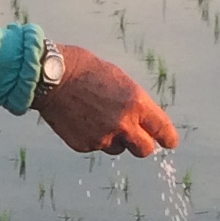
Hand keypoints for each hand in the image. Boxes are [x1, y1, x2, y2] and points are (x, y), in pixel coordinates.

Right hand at [34, 44, 178, 157]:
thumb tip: (142, 123)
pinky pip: (95, 146)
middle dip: (143, 144)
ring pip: (117, 148)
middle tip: (138, 138)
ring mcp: (103, 138)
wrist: (50, 77)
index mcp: (136, 103)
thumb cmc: (86, 70)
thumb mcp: (120, 81)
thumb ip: (134, 104)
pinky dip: (92, 136)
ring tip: (97, 116)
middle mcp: (123, 124)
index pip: (162, 130)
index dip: (168, 138)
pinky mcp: (85, 146)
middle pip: (144, 150)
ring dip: (114, 139)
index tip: (169, 141)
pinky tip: (81, 118)